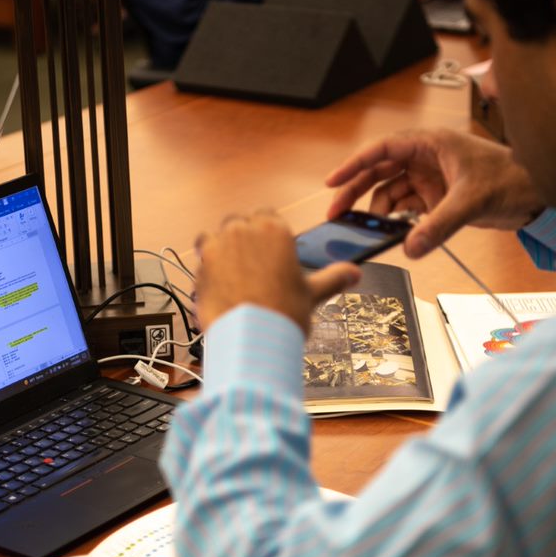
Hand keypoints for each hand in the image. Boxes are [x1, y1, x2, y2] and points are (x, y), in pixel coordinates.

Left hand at [193, 210, 360, 333]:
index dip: (267, 235)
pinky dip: (207, 268)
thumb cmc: (282, 314)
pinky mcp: (200, 264)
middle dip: (243, 241)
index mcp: (275, 230)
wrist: (251, 339)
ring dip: (222, 251)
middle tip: (252, 268)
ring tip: (233, 277)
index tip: (269, 251)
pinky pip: (200, 258)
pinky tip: (219, 287)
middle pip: (240, 224)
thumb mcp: (313, 294)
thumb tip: (355, 273)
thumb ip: (334, 278)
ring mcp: (219, 244)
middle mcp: (245, 230)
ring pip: (216, 237)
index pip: (267, 216)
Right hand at [325, 127, 542, 257]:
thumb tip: (412, 246)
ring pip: (390, 194)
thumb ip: (440, 225)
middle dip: (356, 191)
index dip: (355, 164)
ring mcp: (429, 178)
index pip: (383, 149)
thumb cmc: (513, 178)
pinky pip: (406, 209)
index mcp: (431, 143)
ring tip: (367, 230)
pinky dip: (396, 222)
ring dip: (377, 212)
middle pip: (378, 172)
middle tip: (337, 213)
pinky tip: (390, 233)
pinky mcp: (435, 198)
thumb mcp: (472, 200)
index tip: (334, 181)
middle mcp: (426, 158)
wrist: (537, 194)